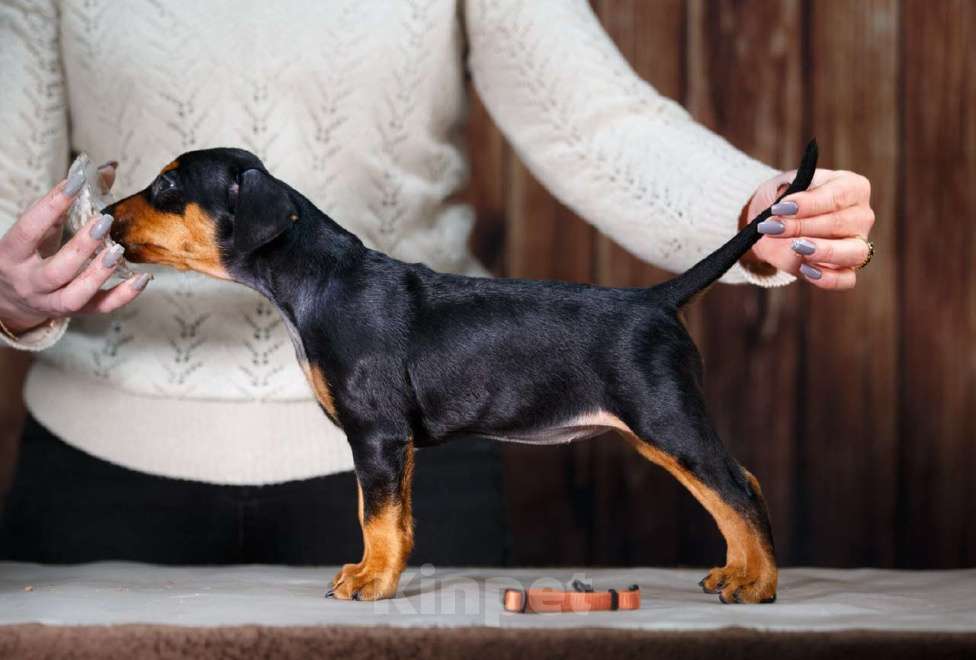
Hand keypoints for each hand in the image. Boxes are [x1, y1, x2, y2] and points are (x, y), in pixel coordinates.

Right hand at [0, 163, 150, 334]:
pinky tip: (143, 278)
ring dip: (100, 273)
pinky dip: (124, 295)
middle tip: (104, 221)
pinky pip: (101, 308)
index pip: (30, 229)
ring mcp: (52, 302)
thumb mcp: (37, 228)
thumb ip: (67, 201)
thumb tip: (106, 169)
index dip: (52, 205)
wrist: (11, 299)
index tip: (76, 182)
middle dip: (81, 246)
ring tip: (119, 250)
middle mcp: (30, 282)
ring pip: (76, 294)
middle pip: (56, 270)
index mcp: (12, 254)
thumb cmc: (28, 254)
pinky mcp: (76, 313)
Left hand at [747, 168, 874, 289]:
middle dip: (801, 226)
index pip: (836, 196)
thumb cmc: (785, 200)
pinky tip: (805, 270)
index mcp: (853, 188)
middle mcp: (861, 216)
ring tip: (796, 247)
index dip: (807, 204)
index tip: (780, 208)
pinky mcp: (847, 270)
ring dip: (824, 251)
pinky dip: (828, 278)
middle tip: (772, 228)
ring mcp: (858, 245)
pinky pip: (846, 279)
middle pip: (839, 223)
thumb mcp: (782, 187)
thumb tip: (785, 204)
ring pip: (854, 252)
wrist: (775, 224)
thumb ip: (787, 194)